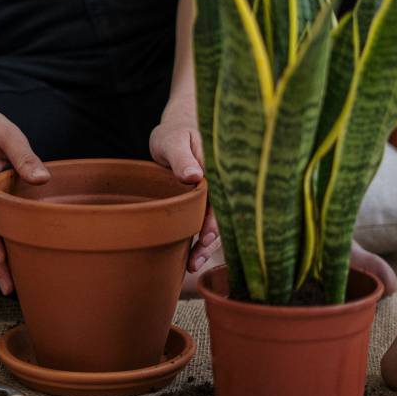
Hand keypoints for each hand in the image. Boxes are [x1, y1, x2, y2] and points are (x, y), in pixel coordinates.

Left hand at [149, 96, 220, 272]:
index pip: (222, 198)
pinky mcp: (206, 203)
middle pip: (222, 215)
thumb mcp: (173, 141)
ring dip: (207, 244)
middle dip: (211, 238)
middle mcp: (222, 185)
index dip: (215, 220)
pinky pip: (207, 222)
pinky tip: (193, 256)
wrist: (176, 131)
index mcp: (218, 169)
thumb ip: (182, 157)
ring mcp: (215, 195)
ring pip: (216, 222)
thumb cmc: (174, 133)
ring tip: (193, 264)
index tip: (205, 237)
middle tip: (196, 258)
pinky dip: (201, 239)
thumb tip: (194, 176)